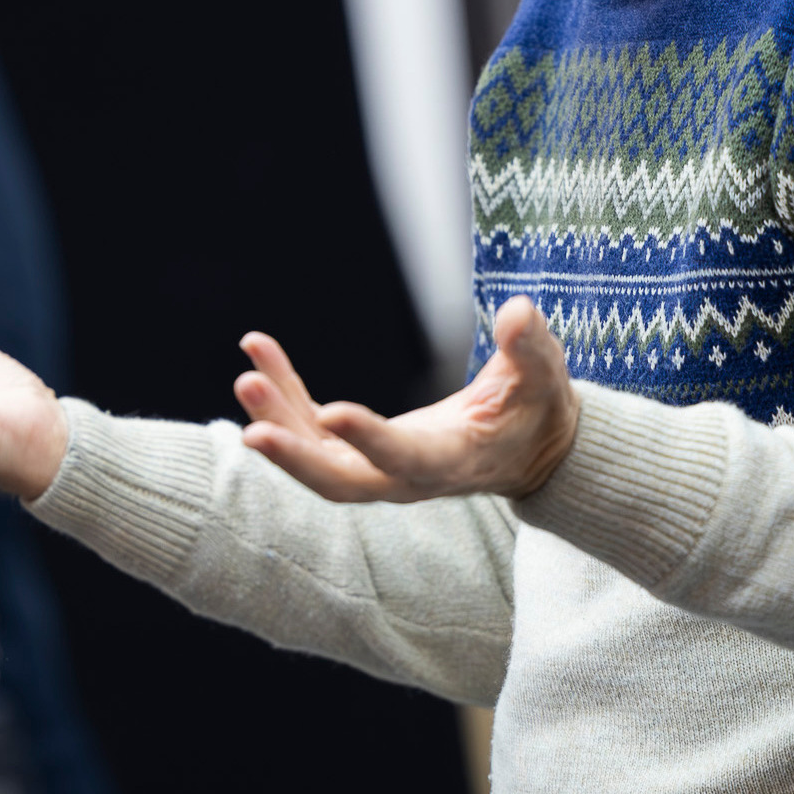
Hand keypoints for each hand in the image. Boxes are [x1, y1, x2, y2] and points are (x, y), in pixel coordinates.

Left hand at [235, 294, 577, 502]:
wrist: (526, 448)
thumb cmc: (537, 408)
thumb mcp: (545, 376)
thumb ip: (530, 347)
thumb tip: (517, 311)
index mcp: (454, 460)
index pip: (407, 457)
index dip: (370, 439)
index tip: (331, 413)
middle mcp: (408, 476)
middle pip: (342, 483)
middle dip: (297, 458)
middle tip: (252, 430)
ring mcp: (379, 467)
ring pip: (317, 458)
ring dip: (279, 419)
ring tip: (247, 376)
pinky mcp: (360, 449)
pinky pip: (312, 427)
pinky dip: (284, 395)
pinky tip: (258, 353)